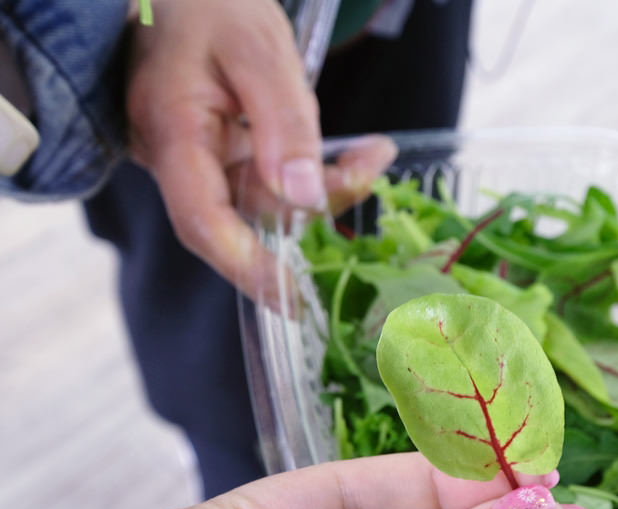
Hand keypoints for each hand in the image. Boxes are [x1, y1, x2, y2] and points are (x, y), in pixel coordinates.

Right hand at [124, 0, 395, 301]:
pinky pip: (270, 179)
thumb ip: (283, 123)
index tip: (290, 298)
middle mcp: (177, 158)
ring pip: (265, 199)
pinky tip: (359, 155)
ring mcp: (199, 160)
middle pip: (244, 214)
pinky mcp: (221, 155)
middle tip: (369, 172)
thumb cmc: (214, 7)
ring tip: (373, 154)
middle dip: (311, 208)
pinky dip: (315, 171)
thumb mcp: (258, 50)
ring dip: (325, 185)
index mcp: (171, 132)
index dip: (246, 266)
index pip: (202, 221)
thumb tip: (303, 196)